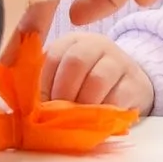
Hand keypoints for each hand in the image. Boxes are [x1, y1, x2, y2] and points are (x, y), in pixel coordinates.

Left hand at [42, 26, 157, 115]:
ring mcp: (119, 62)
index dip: (44, 84)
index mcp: (73, 41)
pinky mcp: (135, 83)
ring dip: (82, 104)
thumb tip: (27, 107)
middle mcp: (96, 45)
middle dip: (62, 93)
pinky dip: (103, 112)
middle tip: (59, 113)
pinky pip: (117, 97)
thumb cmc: (87, 86)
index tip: (41, 105)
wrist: (129, 87)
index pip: (53, 55)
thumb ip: (47, 84)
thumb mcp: (65, 78)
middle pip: (75, 62)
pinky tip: (97, 120)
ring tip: (77, 119)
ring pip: (97, 79)